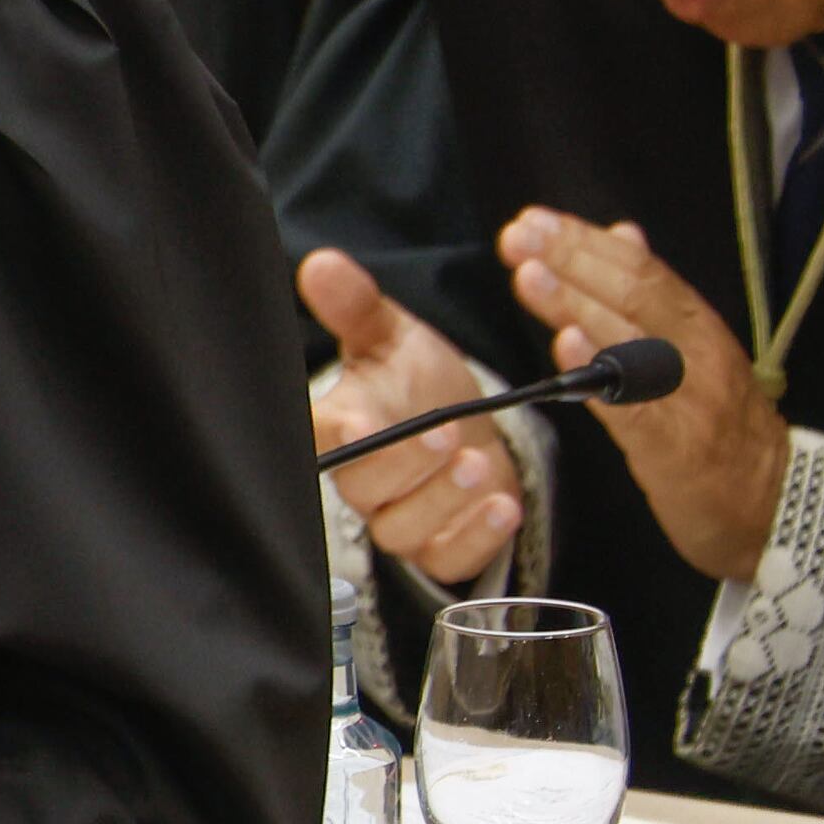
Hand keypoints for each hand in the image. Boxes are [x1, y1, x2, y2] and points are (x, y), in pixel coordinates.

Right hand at [299, 247, 524, 584]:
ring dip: (442, 500)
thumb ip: (357, 305)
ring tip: (478, 461)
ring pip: (403, 530)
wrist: (469, 425)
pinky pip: (447, 559)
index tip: (359, 421)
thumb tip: (322, 264)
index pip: (321, 437)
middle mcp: (363, 479)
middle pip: (364, 489)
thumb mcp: (392, 335)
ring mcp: (399, 519)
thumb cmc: (418, 383)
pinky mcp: (439, 548)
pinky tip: (502, 506)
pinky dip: (476, 536)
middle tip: (442, 434)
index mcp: (340, 424)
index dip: (336, 435)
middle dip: (405, 465)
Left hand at [498, 207, 790, 580]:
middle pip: (635, 293)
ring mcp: (689, 399)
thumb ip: (656, 294)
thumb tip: (622, 234)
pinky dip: (602, 373)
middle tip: (517, 236)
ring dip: (577, 304)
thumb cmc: (722, 424)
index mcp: (698, 325)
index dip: (585, 243)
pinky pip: (636, 406)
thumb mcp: (697, 348)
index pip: (641, 269)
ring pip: (633, 341)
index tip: (533, 221)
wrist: (778, 502)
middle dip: (571, 260)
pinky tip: (566, 346)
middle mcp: (698, 352)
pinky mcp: (676, 448)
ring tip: (530, 275)